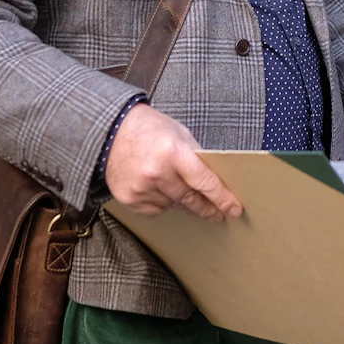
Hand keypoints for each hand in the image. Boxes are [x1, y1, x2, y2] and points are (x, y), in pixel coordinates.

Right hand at [103, 104, 243, 220]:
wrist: (110, 132)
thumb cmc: (148, 129)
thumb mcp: (179, 133)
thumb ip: (196, 157)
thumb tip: (216, 181)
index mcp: (173, 152)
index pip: (204, 182)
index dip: (222, 198)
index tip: (234, 209)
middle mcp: (156, 173)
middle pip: (190, 199)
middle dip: (207, 207)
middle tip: (218, 213)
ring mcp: (141, 188)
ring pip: (174, 206)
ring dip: (184, 203)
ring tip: (185, 194)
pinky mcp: (129, 199)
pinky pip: (156, 209)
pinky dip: (163, 203)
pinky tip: (160, 190)